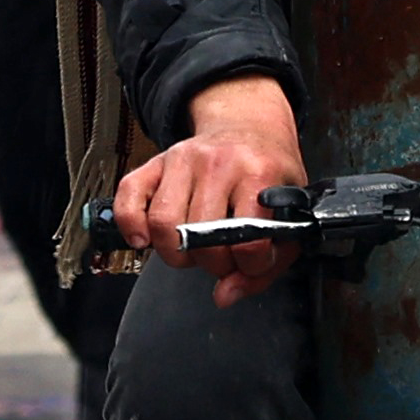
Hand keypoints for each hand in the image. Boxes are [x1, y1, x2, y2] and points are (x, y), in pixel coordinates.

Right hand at [110, 73, 306, 302]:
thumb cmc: (269, 172)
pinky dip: (130, 225)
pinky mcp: (157, 161)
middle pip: (201, 237)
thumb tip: (226, 294)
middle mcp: (219, 162)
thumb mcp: (290, 211)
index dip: (250, 266)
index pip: (247, 240)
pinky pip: (129, 197)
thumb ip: (270, 263)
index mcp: (259, 172)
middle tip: (222, 259)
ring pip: (163, 224)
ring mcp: (183, 159)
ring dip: (175, 254)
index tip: (251, 264)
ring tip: (193, 251)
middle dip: (212, 264)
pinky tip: (144, 240)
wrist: (250, 125)